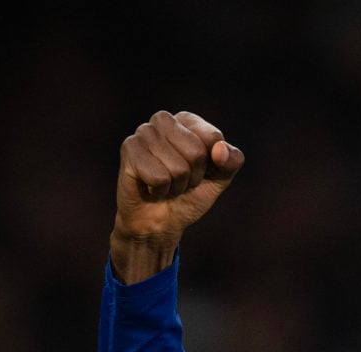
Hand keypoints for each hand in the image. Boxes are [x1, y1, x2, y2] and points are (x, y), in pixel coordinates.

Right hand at [110, 111, 244, 282]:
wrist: (160, 221)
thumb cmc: (190, 195)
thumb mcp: (220, 179)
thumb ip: (232, 161)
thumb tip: (220, 149)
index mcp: (188, 121)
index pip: (213, 138)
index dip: (213, 164)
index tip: (201, 171)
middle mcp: (164, 120)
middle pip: (196, 152)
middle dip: (193, 176)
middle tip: (180, 180)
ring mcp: (143, 132)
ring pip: (178, 167)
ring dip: (176, 185)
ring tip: (166, 183)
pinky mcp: (129, 148)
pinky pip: (159, 177)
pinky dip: (160, 190)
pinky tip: (151, 187)